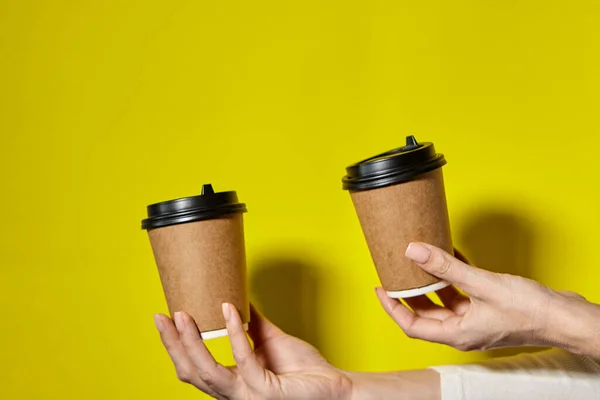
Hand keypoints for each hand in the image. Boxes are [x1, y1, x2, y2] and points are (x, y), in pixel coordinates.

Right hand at [153, 304, 351, 399]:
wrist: (333, 384)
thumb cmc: (304, 368)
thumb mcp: (270, 340)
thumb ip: (251, 325)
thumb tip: (236, 299)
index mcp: (232, 382)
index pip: (193, 368)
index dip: (175, 346)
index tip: (164, 319)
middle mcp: (235, 393)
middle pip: (191, 373)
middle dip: (173, 344)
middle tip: (162, 316)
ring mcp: (249, 395)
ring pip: (208, 372)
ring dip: (192, 342)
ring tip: (183, 314)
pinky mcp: (266, 392)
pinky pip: (243, 360)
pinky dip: (233, 334)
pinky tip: (229, 310)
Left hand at [375, 242, 590, 351]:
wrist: (564, 316)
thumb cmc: (529, 310)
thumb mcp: (482, 284)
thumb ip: (446, 267)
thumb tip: (414, 251)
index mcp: (457, 333)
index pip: (412, 325)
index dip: (392, 307)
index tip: (381, 289)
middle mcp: (463, 330)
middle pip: (425, 315)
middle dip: (408, 293)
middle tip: (396, 273)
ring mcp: (475, 321)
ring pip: (443, 304)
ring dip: (430, 284)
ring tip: (418, 263)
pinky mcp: (487, 310)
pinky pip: (462, 295)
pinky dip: (452, 279)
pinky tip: (450, 258)